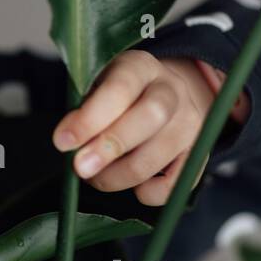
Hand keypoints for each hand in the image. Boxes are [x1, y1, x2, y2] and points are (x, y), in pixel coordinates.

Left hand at [51, 51, 240, 205]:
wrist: (162, 94)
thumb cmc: (117, 95)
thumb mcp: (96, 87)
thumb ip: (83, 110)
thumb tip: (68, 142)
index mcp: (141, 67)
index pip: (120, 88)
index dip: (90, 118)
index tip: (62, 142)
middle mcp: (172, 90)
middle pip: (151, 116)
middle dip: (110, 147)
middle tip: (80, 168)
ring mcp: (190, 122)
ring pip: (159, 154)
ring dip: (120, 176)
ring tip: (95, 178)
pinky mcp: (198, 153)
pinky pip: (178, 182)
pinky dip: (152, 193)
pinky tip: (133, 188)